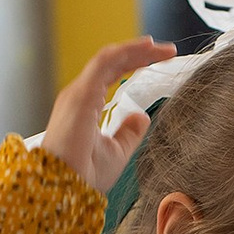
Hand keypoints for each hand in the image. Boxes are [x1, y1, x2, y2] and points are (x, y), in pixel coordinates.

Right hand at [39, 37, 176, 193]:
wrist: (66, 187)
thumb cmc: (85, 174)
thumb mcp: (118, 151)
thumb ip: (129, 132)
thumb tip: (142, 116)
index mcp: (86, 104)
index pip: (112, 74)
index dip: (135, 64)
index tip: (161, 60)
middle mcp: (80, 93)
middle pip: (112, 63)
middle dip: (139, 53)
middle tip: (167, 50)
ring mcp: (79, 92)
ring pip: (109, 58)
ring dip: (135, 49)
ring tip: (158, 45)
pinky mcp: (82, 93)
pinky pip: (104, 63)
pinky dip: (125, 52)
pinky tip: (144, 48)